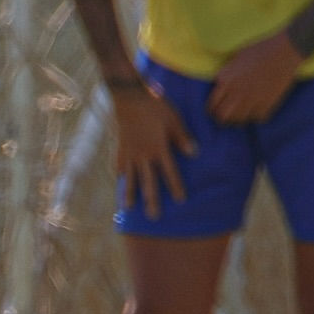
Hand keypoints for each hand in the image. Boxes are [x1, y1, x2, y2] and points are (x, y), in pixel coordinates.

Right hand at [113, 81, 196, 219]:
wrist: (129, 96)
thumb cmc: (156, 107)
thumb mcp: (174, 120)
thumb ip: (182, 138)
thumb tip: (194, 153)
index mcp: (159, 149)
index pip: (170, 173)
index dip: (175, 187)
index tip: (180, 201)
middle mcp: (144, 155)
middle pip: (149, 182)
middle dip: (152, 200)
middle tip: (153, 217)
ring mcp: (130, 152)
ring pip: (131, 177)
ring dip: (130, 193)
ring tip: (129, 208)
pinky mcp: (121, 146)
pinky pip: (120, 164)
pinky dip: (120, 173)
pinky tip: (119, 180)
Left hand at [207, 32, 301, 124]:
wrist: (285, 51)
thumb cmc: (260, 49)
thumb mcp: (236, 57)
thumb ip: (227, 72)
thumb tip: (221, 82)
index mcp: (225, 79)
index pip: (212, 104)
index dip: (212, 109)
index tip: (214, 111)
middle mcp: (235, 92)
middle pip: (223, 116)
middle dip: (222, 118)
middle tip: (224, 118)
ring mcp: (252, 99)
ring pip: (239, 120)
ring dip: (237, 119)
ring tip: (239, 117)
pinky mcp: (267, 103)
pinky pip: (257, 118)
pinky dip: (255, 117)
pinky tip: (255, 112)